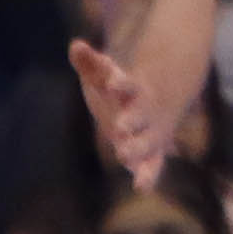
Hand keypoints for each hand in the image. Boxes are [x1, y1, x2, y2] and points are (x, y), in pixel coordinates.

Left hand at [69, 37, 166, 181]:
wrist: (157, 107)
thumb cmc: (120, 92)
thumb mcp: (104, 76)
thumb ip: (90, 63)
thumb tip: (75, 45)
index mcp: (133, 91)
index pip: (127, 85)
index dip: (120, 83)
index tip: (112, 82)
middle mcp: (144, 113)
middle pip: (139, 116)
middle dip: (131, 121)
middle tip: (120, 128)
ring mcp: (150, 133)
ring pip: (147, 142)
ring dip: (137, 149)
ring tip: (123, 155)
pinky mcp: (152, 153)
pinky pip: (153, 166)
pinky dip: (148, 175)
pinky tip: (142, 187)